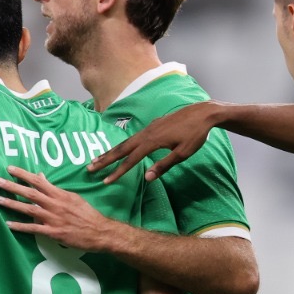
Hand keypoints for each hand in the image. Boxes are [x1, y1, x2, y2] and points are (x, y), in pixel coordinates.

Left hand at [0, 166, 115, 250]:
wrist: (100, 232)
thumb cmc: (87, 214)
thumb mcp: (73, 198)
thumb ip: (55, 190)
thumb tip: (41, 177)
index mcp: (60, 194)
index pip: (39, 181)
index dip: (23, 174)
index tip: (10, 169)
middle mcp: (55, 204)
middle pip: (30, 193)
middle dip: (13, 186)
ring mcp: (53, 219)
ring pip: (29, 210)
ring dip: (12, 204)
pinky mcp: (53, 232)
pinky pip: (34, 229)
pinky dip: (20, 226)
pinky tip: (9, 224)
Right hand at [87, 101, 221, 183]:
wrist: (203, 113)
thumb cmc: (196, 135)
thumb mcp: (183, 153)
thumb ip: (164, 165)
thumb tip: (147, 178)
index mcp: (153, 141)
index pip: (131, 160)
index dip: (117, 172)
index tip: (105, 181)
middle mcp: (147, 133)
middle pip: (122, 148)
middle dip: (105, 159)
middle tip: (90, 168)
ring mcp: (149, 128)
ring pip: (126, 142)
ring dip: (111, 151)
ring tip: (98, 159)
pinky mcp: (153, 125)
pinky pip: (133, 137)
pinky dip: (123, 145)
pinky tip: (120, 149)